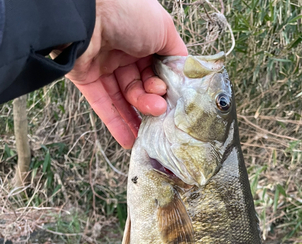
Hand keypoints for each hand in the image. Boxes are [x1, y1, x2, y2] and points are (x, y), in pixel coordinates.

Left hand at [66, 0, 186, 147]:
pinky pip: (103, 105)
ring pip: (124, 98)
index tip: (171, 96)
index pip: (158, 68)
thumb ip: (175, 53)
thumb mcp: (163, 28)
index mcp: (143, 36)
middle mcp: (124, 50)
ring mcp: (104, 65)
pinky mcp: (85, 78)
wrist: (83, 14)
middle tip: (159, 109)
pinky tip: (128, 140)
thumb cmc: (125, 12)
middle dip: (151, 100)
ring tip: (147, 131)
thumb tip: (184, 72)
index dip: (165, 84)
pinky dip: (115, 123)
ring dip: (137, 117)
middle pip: (142, 85)